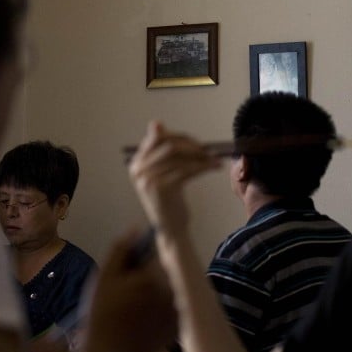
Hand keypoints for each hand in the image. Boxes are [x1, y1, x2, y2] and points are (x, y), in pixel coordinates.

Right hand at [76, 228, 177, 351]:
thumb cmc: (102, 314)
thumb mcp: (105, 277)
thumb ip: (122, 249)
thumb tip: (137, 228)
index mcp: (155, 275)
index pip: (157, 250)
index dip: (142, 256)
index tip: (131, 265)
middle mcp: (173, 290)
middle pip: (166, 270)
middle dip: (151, 273)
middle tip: (129, 289)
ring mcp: (178, 310)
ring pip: (170, 288)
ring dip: (159, 289)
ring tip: (135, 305)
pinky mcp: (179, 325)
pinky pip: (174, 307)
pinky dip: (163, 307)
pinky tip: (144, 318)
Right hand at [128, 121, 222, 238]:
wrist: (170, 228)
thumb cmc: (169, 199)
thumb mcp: (162, 173)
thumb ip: (160, 151)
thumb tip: (155, 122)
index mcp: (136, 162)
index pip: (158, 138)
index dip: (180, 138)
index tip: (198, 144)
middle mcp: (138, 169)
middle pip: (170, 145)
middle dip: (193, 146)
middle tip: (210, 151)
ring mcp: (148, 179)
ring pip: (181, 157)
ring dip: (202, 156)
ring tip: (216, 159)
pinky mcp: (162, 188)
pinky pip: (187, 170)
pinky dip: (204, 166)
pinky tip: (215, 167)